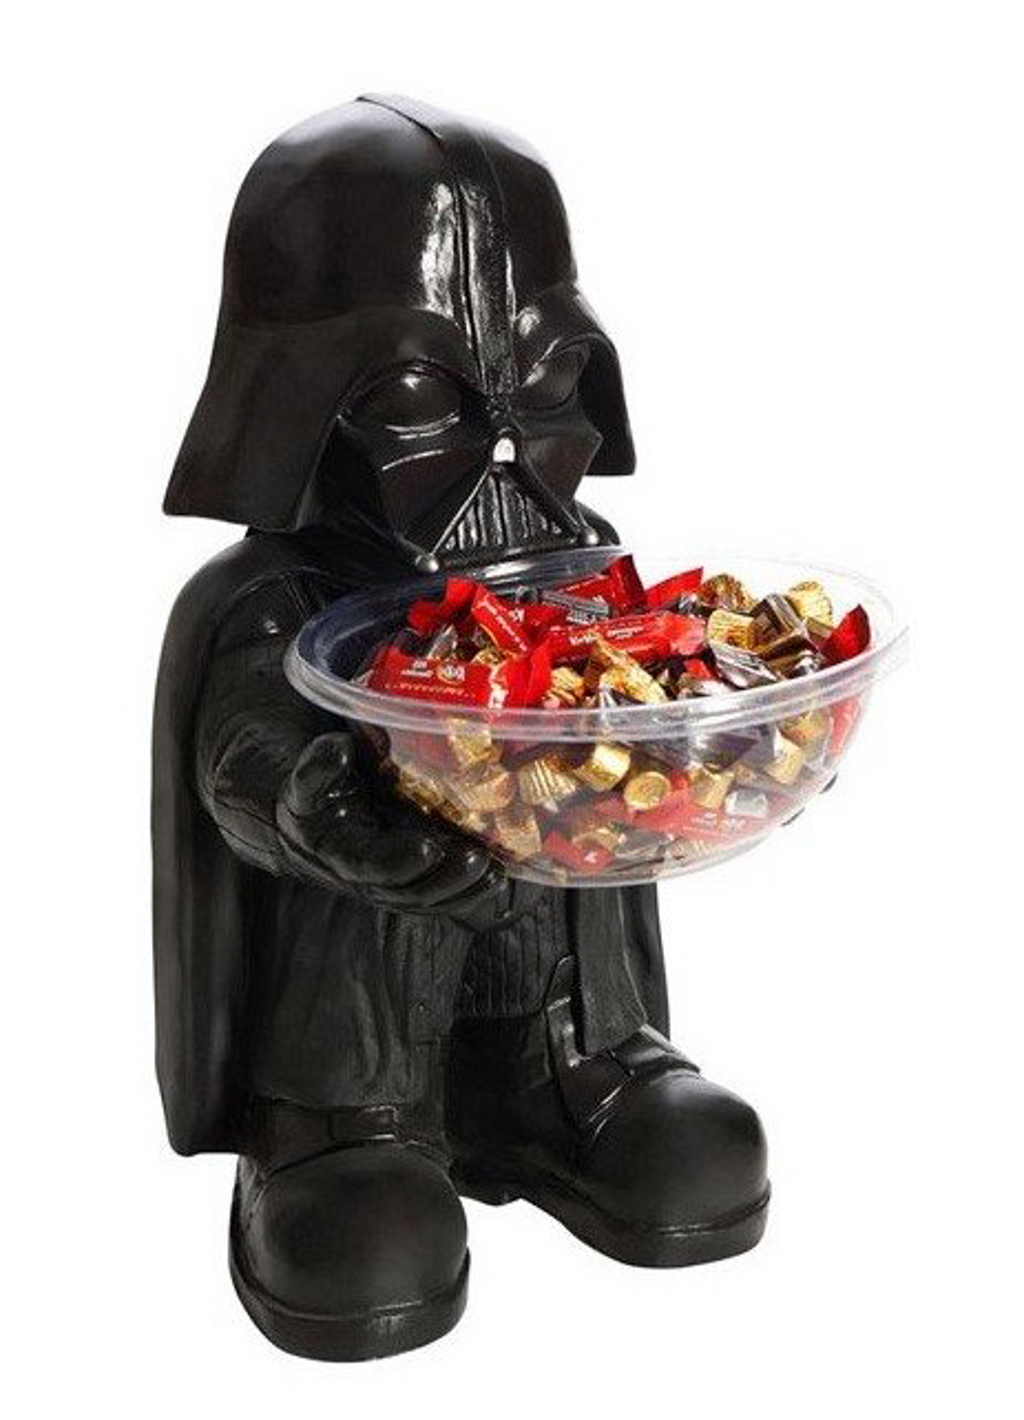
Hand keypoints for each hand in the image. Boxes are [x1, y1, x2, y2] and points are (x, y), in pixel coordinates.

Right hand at [277, 733, 508, 923]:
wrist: (317, 818)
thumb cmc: (319, 791)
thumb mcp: (308, 776)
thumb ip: (318, 766)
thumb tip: (338, 751)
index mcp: (337, 849)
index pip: (366, 863)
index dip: (396, 861)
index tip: (427, 848)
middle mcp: (365, 877)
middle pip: (406, 892)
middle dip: (444, 880)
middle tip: (477, 860)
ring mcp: (392, 883)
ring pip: (429, 899)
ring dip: (464, 890)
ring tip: (496, 872)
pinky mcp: (414, 881)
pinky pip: (442, 896)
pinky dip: (470, 891)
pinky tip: (499, 876)